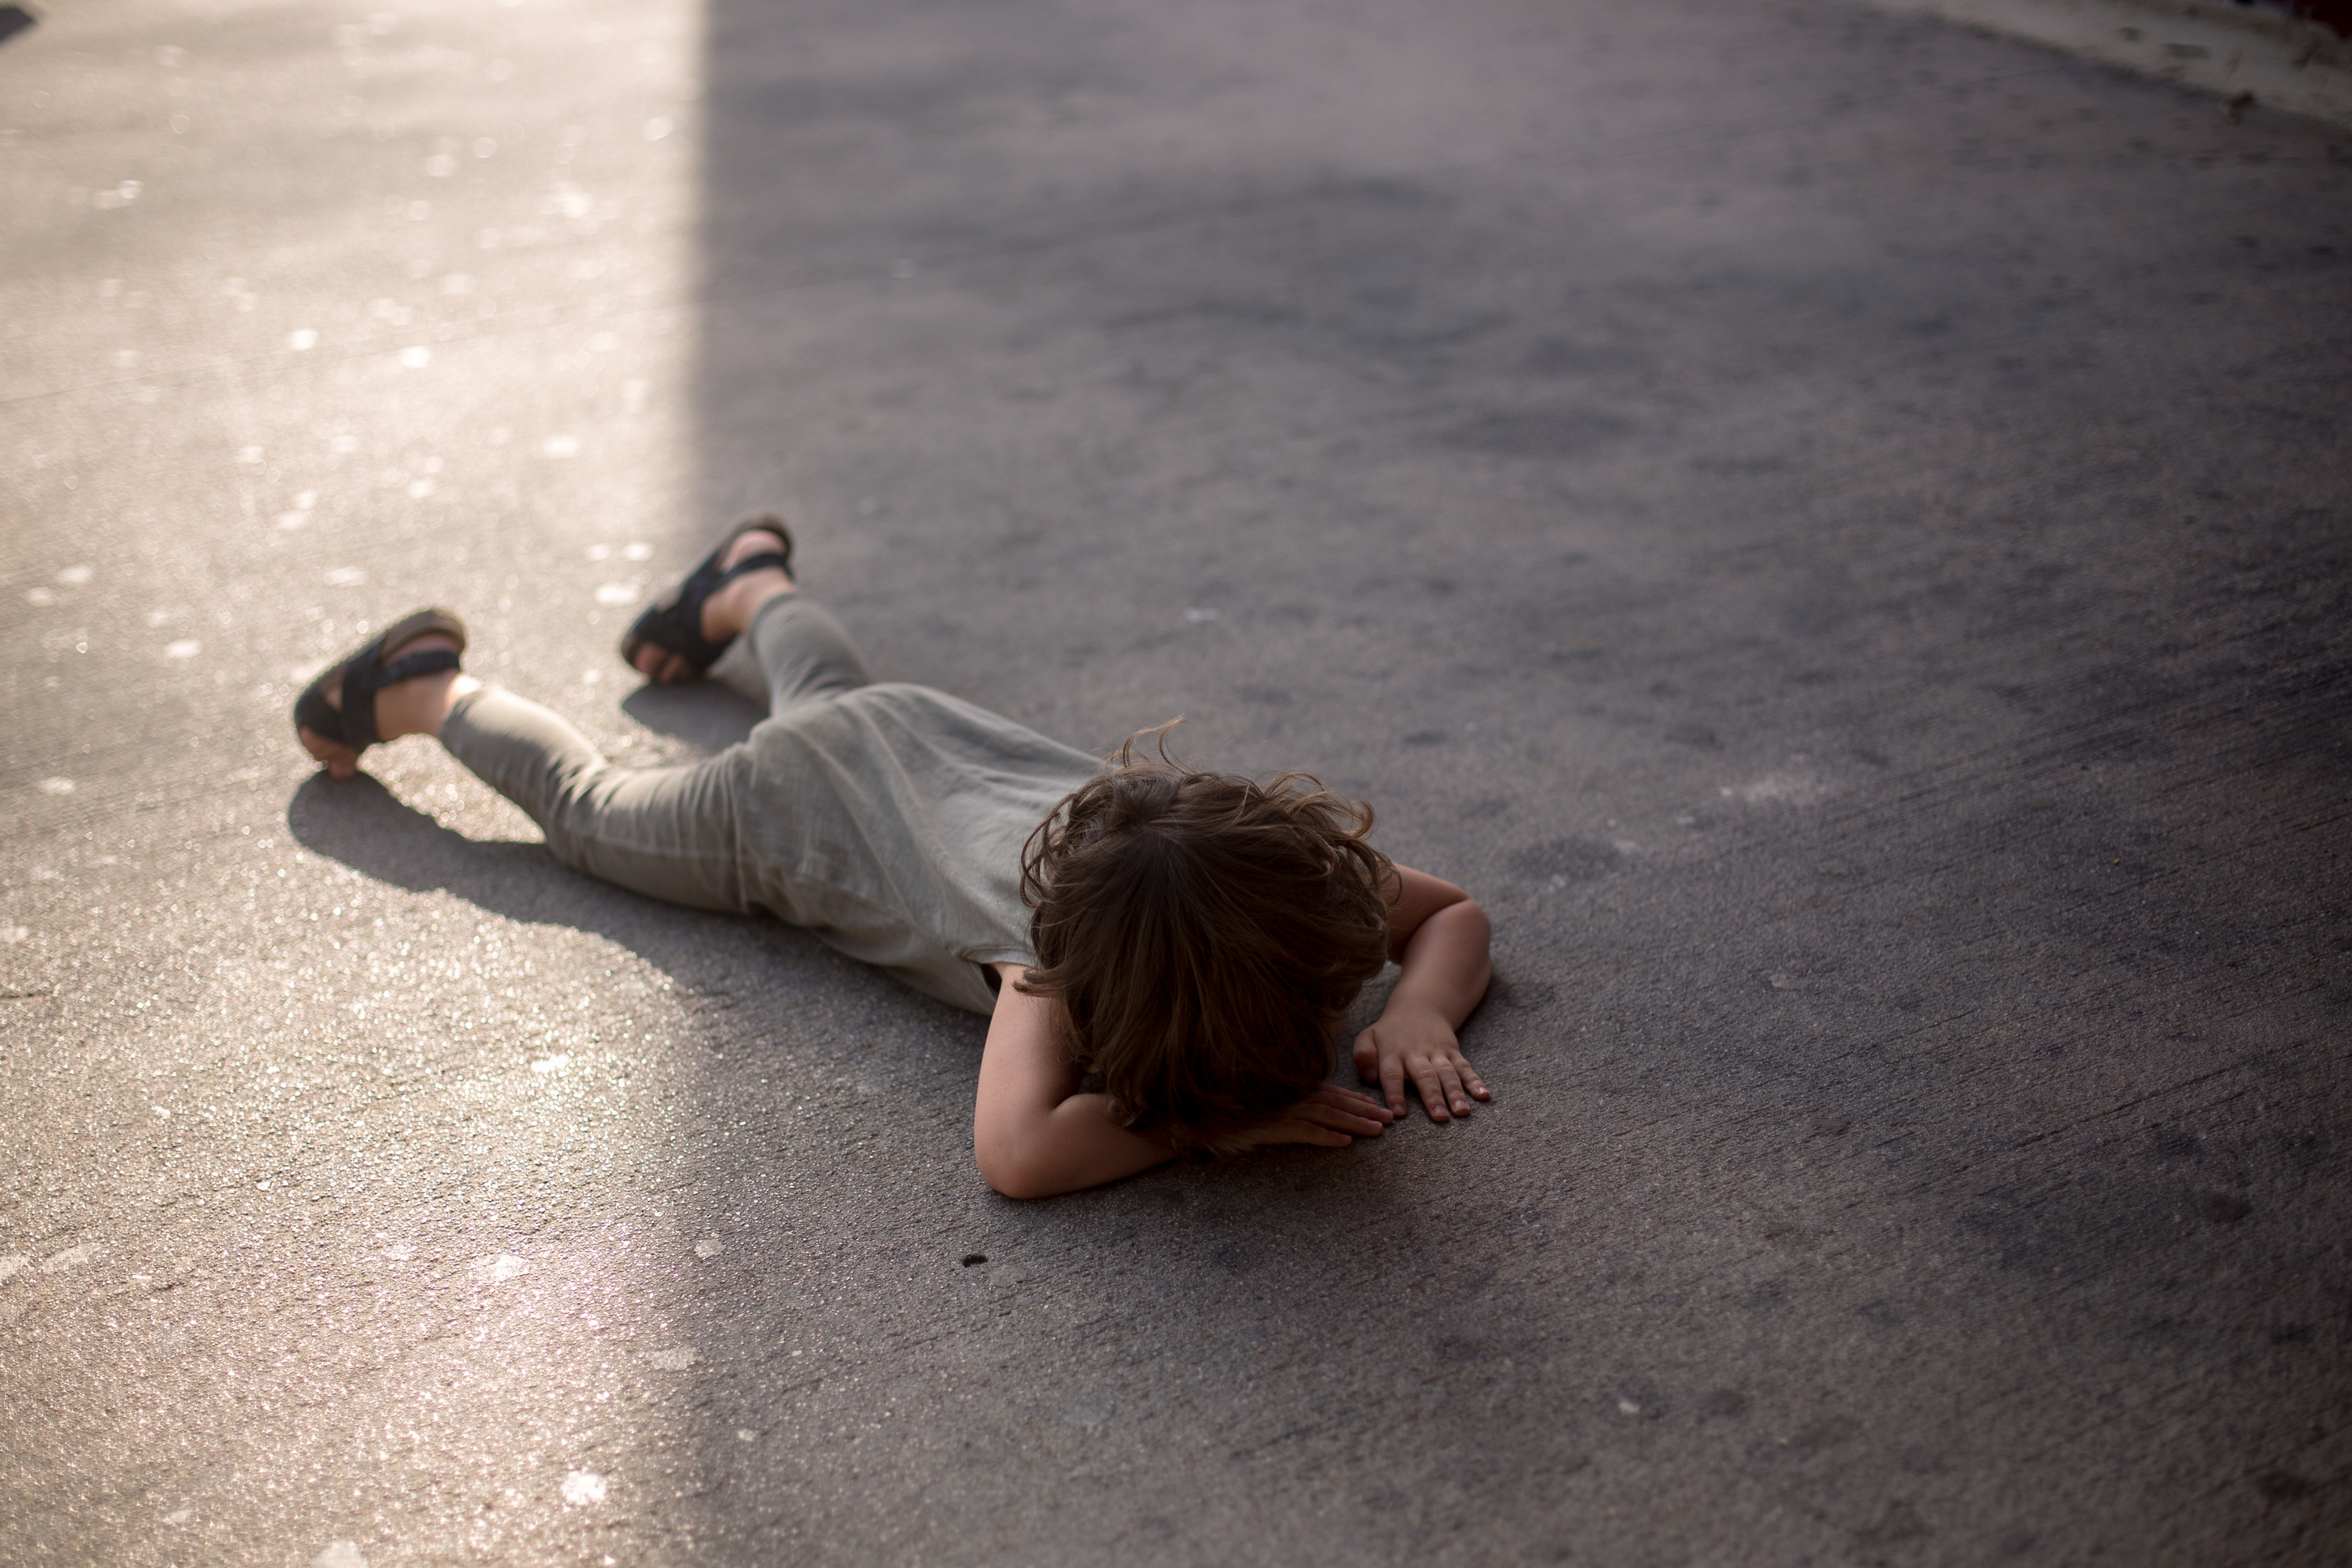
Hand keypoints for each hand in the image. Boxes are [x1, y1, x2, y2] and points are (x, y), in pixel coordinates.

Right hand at [1227, 1084, 1396, 1149]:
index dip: (1359, 1100)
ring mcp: (1289, 1112)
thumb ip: (1299, 1104)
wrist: (1218, 1121)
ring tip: (1376, 1131)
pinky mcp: (1279, 1127)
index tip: (1378, 1106)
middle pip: (1340, 1103)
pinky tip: (1344, 1143)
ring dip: (1355, 1123)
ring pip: (1330, 1116)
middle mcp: (1298, 1098)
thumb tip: (1323, 1114)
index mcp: (1299, 1091)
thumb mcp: (1277, 1105)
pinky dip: (1327, 1137)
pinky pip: (1308, 1132)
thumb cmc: (1247, 1114)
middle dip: (1367, 1111)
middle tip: (1390, 1119)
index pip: (1335, 1093)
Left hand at [1353, 1004, 1489, 1121]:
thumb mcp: (1369, 1037)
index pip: (1393, 1074)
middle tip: (1439, 1117)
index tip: (1399, 1113)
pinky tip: (1483, 1095)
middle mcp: (1416, 1053)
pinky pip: (1465, 1068)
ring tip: (1461, 1112)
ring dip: (1455, 1093)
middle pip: (1425, 1076)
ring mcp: (1438, 1053)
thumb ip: (1363, 1054)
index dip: (1395, 1093)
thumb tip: (1369, 1077)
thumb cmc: (1389, 1032)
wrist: (1419, 1007)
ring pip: (1448, 1074)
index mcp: (1393, 1053)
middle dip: (1432, 1097)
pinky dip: (1475, 1081)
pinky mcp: (1453, 1052)